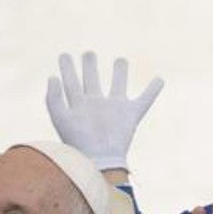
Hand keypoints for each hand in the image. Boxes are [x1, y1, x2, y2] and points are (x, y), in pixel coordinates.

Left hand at [45, 52, 163, 170]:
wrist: (99, 161)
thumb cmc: (78, 143)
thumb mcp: (60, 119)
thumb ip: (54, 98)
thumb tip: (52, 76)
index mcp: (78, 105)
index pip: (71, 83)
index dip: (67, 69)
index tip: (64, 55)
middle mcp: (96, 105)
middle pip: (91, 81)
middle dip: (90, 66)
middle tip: (88, 52)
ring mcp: (114, 109)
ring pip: (117, 86)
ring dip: (120, 73)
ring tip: (121, 60)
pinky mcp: (130, 115)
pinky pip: (144, 100)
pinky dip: (152, 91)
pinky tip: (159, 80)